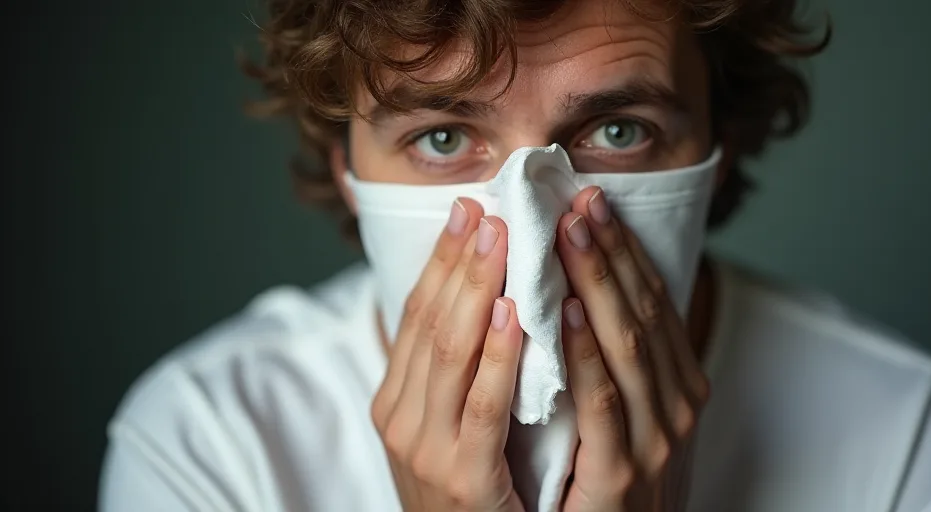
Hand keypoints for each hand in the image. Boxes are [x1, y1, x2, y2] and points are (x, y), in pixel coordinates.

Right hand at [371, 199, 525, 511]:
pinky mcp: (462, 479)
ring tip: (502, 238)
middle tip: (489, 208)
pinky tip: (516, 315)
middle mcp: (401, 418)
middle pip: (430, 321)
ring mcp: (425, 449)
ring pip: (450, 352)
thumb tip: (481, 299)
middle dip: (460, 261)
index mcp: (395, 399)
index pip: (416, 314)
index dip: (441, 260)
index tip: (467, 210)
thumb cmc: (466, 490)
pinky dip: (500, 357)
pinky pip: (483, 407)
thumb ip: (455, 371)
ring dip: (478, 289)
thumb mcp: (444, 425)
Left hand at [555, 187, 710, 510]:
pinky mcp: (623, 473)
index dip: (621, 248)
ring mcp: (656, 438)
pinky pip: (602, 403)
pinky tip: (564, 313)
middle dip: (608, 251)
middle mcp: (677, 402)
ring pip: (627, 343)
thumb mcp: (633, 412)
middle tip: (576, 200)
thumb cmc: (617, 479)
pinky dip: (585, 354)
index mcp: (679, 380)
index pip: (651, 298)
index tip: (589, 201)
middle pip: (641, 308)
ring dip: (596, 283)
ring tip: (568, 233)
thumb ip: (617, 358)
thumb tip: (587, 289)